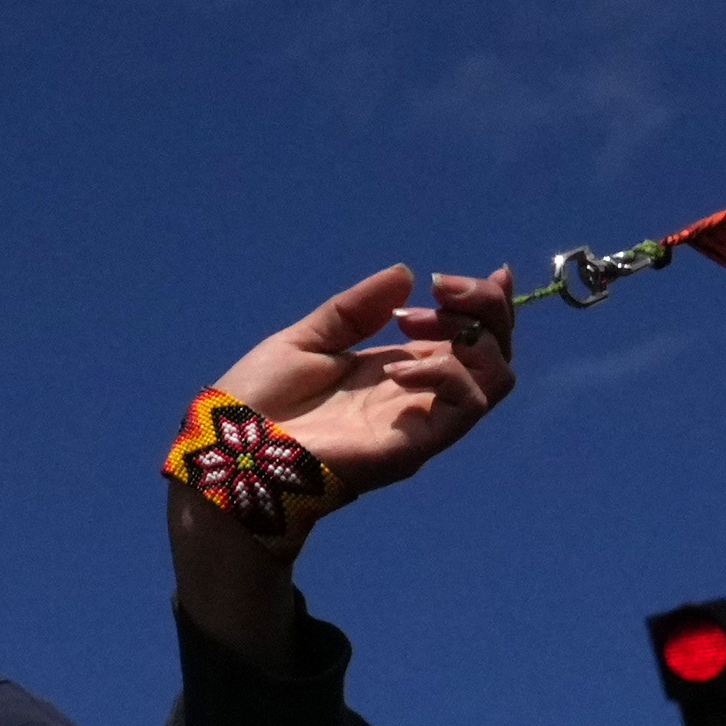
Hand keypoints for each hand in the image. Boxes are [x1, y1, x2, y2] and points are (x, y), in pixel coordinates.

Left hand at [228, 263, 518, 508]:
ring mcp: (420, 422)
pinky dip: (445, 372)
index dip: (487, 305)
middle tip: (441, 288)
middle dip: (484, 308)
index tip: (484, 272)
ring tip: (410, 323)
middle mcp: (418, 396)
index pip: (467, 338)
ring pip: (495, 378)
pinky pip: (466, 405)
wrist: (231, 452)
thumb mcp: (308, 338)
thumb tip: (405, 274)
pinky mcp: (415, 445)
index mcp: (396, 370)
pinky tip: (397, 367)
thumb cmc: (260, 402)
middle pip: (492, 353)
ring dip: (470, 335)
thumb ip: (356, 310)